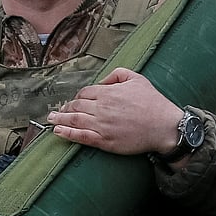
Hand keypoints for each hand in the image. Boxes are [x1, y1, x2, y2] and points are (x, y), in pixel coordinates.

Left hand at [46, 67, 182, 155]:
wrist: (164, 126)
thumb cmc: (153, 103)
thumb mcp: (137, 78)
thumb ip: (117, 74)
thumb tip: (102, 81)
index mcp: (108, 92)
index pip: (85, 92)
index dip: (78, 96)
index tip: (75, 100)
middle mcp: (102, 108)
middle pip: (76, 105)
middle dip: (65, 107)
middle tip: (57, 111)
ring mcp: (102, 125)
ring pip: (75, 120)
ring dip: (60, 119)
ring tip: (51, 119)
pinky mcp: (105, 141)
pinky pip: (81, 137)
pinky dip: (67, 133)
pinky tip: (58, 132)